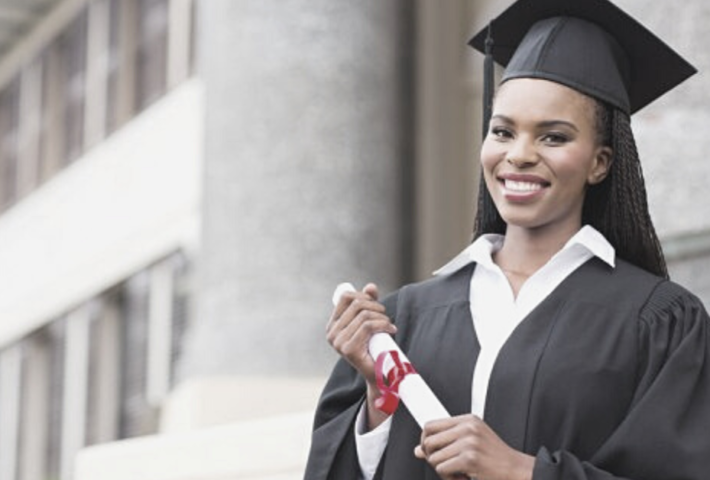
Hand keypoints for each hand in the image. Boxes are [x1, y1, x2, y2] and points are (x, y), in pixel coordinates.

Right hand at [325, 283, 396, 428]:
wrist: (379, 375)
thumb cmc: (374, 347)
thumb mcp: (370, 321)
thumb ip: (368, 303)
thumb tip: (371, 286)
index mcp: (333, 325)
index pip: (345, 296)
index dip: (363, 295)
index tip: (375, 304)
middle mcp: (331, 333)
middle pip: (357, 303)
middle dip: (376, 306)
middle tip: (385, 317)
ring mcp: (338, 342)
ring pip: (364, 315)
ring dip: (382, 317)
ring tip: (388, 325)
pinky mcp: (348, 349)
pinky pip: (368, 326)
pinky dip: (383, 325)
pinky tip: (390, 330)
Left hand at [414, 415, 533, 479]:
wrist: (517, 470)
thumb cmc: (496, 458)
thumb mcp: (471, 443)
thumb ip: (446, 443)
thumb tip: (419, 450)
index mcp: (467, 420)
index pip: (430, 425)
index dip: (425, 441)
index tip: (429, 451)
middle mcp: (467, 428)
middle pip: (428, 441)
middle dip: (431, 457)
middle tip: (444, 465)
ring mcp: (468, 442)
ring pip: (433, 457)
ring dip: (442, 470)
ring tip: (457, 473)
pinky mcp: (469, 458)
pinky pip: (442, 469)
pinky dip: (449, 478)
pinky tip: (461, 478)